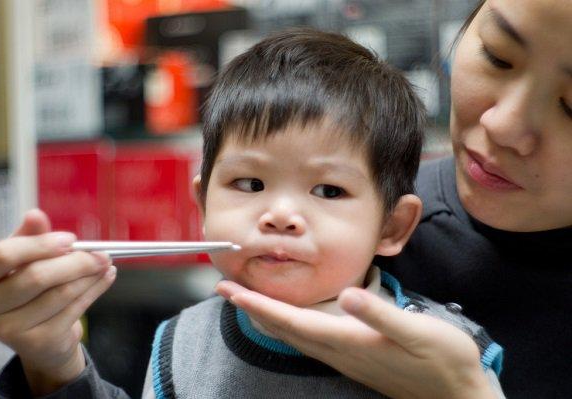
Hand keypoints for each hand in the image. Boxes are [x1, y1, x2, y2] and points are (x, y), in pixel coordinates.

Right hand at [0, 209, 115, 394]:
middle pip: (37, 276)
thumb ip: (28, 237)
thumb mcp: (21, 261)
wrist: (37, 339)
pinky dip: (95, 290)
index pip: (3, 255)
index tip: (70, 239)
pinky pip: (74, 309)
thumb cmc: (25, 290)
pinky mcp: (36, 343)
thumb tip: (35, 215)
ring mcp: (8, 330)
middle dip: (76, 262)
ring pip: (60, 293)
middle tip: (100, 253)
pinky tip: (105, 278)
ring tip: (105, 263)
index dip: (40, 245)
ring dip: (90, 276)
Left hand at [216, 281, 496, 398]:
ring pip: (294, 336)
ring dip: (266, 317)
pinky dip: (287, 324)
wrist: (456, 394)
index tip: (233, 291)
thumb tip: (346, 295)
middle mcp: (339, 351)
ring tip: (246, 302)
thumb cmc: (442, 361)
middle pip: (285, 329)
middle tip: (226, 290)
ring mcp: (345, 357)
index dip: (260, 306)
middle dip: (252, 309)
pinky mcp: (354, 357)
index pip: (293, 322)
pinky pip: (308, 339)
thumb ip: (380, 314)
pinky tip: (287, 319)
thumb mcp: (417, 333)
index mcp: (349, 340)